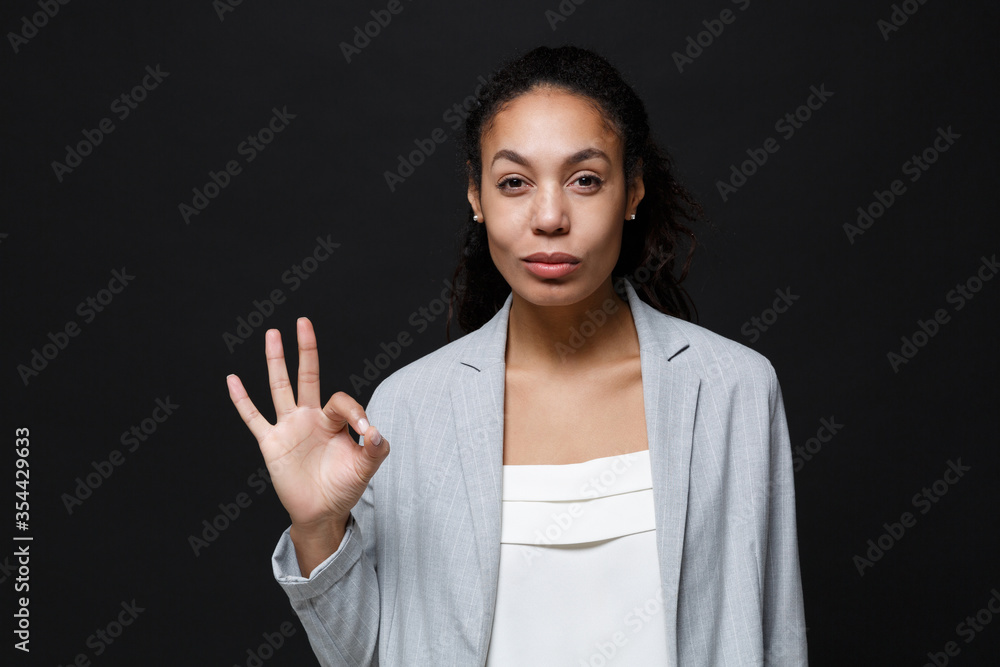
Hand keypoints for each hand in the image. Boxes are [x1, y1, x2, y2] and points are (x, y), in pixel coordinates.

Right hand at [226, 317, 389, 533]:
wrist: (322, 512)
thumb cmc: (344, 487)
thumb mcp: (366, 467)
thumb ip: (376, 448)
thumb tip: (376, 431)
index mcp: (333, 421)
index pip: (341, 401)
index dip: (356, 412)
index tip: (368, 432)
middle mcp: (310, 417)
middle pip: (307, 376)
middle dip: (306, 350)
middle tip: (303, 322)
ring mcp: (289, 427)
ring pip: (280, 387)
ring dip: (276, 361)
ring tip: (272, 333)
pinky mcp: (271, 443)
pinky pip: (253, 417)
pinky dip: (242, 399)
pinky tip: (232, 379)